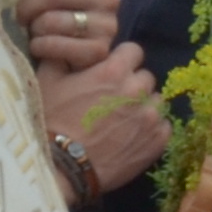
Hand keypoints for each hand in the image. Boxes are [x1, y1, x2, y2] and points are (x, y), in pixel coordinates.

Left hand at [0, 0, 118, 70]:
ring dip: (34, 28)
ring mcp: (107, 26)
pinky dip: (41, 47)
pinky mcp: (99, 51)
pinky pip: (56, 44)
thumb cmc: (62, 12)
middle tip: (19, 16)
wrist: (80, 52)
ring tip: (35, 31)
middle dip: (26, 6)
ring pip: (51, 20)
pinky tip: (41, 47)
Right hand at [43, 45, 166, 191]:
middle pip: (145, 77)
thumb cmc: (51, 120)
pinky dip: (151, 128)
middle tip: (112, 99)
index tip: (111, 71)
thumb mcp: (48, 79)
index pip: (133, 51)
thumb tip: (76, 45)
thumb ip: (66, 56)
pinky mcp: (158, 141)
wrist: (61, 166)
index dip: (121, 59)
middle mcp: (138, 90)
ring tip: (121, 120)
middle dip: (131, 84)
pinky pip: (163, 126)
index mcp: (114, 71)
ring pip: (155, 101)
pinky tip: (132, 135)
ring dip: (142, 106)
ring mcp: (151, 117)